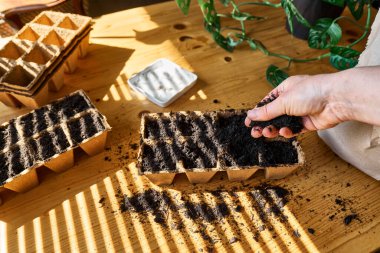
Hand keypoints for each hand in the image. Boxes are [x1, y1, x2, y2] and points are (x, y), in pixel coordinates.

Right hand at [245, 66, 379, 137]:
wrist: (336, 99)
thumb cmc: (311, 92)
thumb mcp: (284, 101)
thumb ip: (267, 111)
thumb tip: (250, 115)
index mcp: (284, 89)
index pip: (266, 102)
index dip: (257, 113)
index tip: (248, 123)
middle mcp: (291, 100)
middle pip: (273, 115)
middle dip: (264, 124)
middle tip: (255, 133)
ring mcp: (300, 112)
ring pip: (282, 123)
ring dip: (274, 129)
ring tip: (268, 132)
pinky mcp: (308, 123)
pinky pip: (294, 129)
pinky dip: (288, 132)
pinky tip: (285, 131)